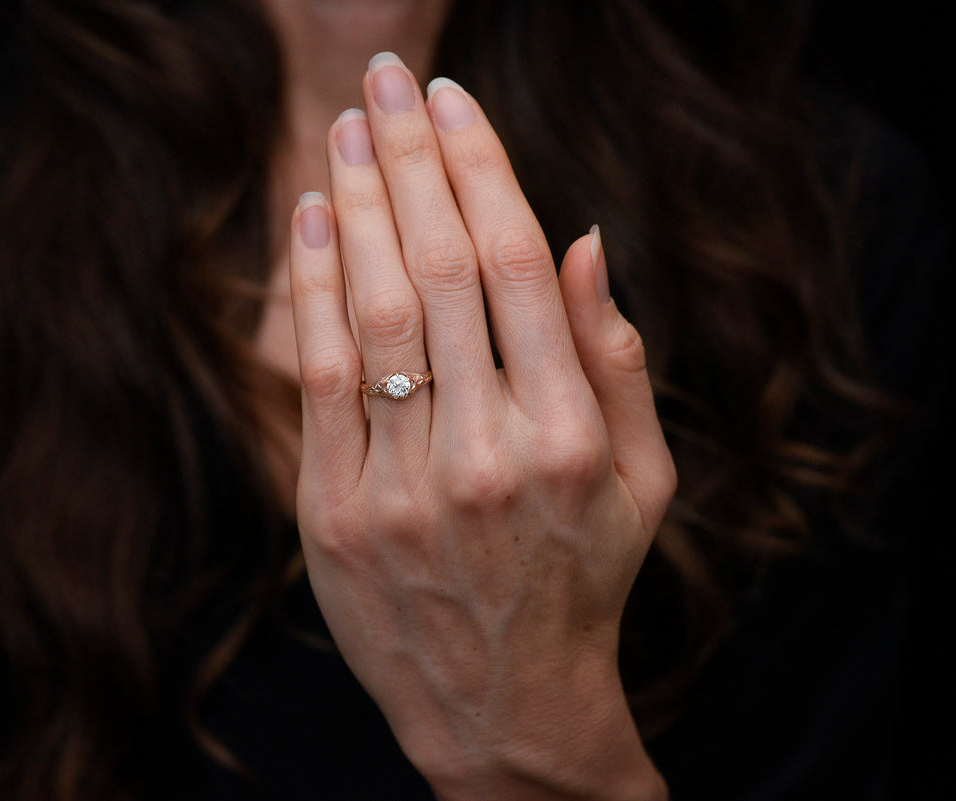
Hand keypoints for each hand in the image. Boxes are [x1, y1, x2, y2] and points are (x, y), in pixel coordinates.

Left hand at [288, 53, 673, 800]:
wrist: (501, 706)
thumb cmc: (581, 581)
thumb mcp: (642, 482)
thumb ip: (616, 360)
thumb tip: (582, 238)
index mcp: (569, 438)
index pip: (513, 266)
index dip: (479, 169)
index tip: (452, 100)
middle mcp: (486, 454)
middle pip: (436, 269)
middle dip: (410, 158)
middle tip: (387, 81)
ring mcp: (402, 487)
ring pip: (373, 312)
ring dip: (357, 205)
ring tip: (346, 129)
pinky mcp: (334, 515)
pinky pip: (320, 378)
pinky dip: (313, 288)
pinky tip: (314, 217)